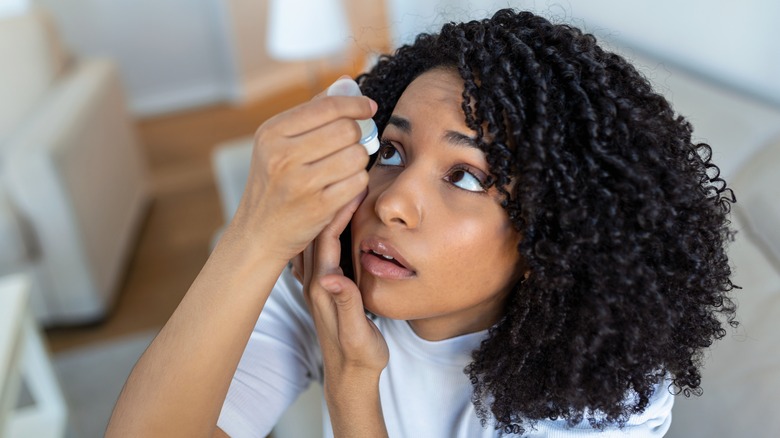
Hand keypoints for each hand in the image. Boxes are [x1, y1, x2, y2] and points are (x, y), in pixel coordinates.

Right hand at [228, 84, 375, 261]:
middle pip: (346, 130)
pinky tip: (345, 185)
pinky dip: (357, 182)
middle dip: (356, 135)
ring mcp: (300, 183)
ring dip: (358, 160)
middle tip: (352, 144)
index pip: (327, 106)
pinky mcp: (318, 207)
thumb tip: (347, 83)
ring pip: (356, 155)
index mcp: (272, 133)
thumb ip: (312, 112)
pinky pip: (358, 182)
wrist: (259, 233)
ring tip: (345, 166)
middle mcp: (282, 155)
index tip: (368, 107)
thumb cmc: (275, 183)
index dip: (355, 104)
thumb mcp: (279, 143)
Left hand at [303, 191, 388, 380]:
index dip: (338, 209)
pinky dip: (328, 229)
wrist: (348, 378)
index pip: (327, 239)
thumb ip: (346, 305)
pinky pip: (321, 250)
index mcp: (324, 288)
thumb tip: (332, 278)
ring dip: (327, 211)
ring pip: (316, 238)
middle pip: (317, 232)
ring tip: (338, 187)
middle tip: (344, 175)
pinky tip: (334, 218)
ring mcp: (318, 284)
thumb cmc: (359, 357)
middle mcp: (316, 282)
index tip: (353, 184)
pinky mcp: (324, 288)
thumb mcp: (357, 334)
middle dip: (330, 200)